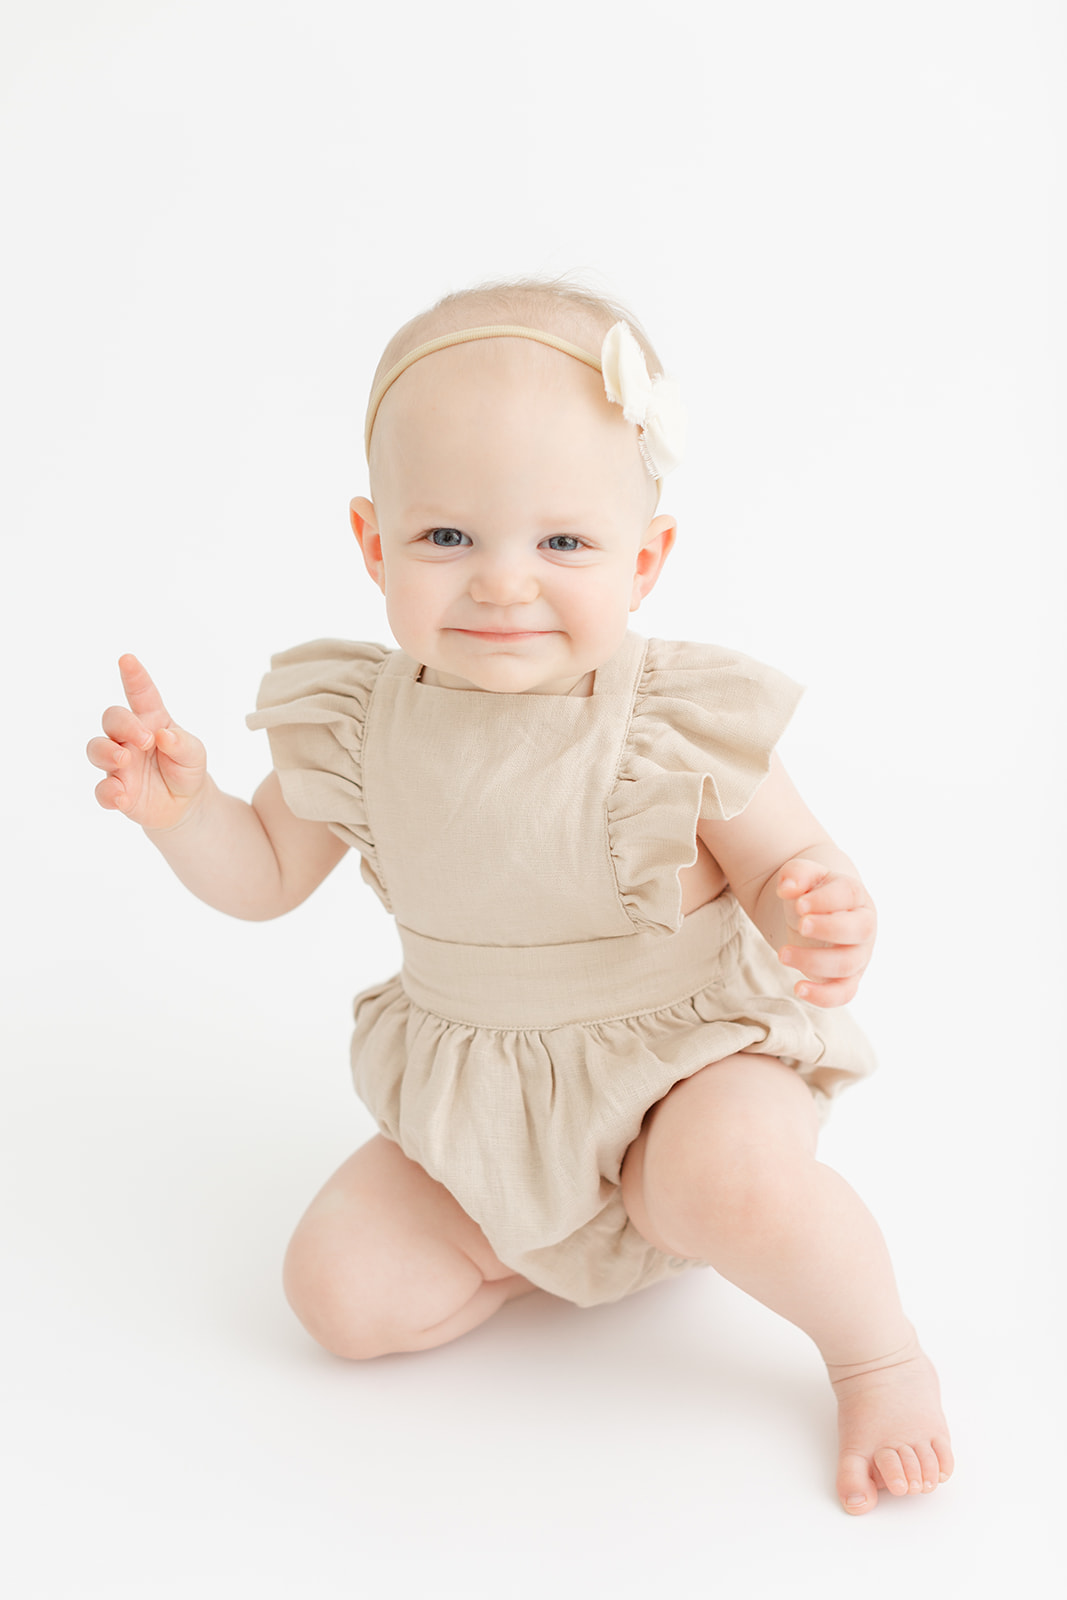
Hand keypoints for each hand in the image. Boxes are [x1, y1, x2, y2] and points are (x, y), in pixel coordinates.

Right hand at [88, 655, 207, 830]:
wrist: (185, 803)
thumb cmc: (186, 767)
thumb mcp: (194, 753)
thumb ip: (182, 743)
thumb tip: (164, 736)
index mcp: (151, 720)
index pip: (140, 694)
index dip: (133, 676)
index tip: (127, 659)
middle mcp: (129, 738)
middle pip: (112, 718)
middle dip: (124, 724)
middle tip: (145, 740)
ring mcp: (119, 764)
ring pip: (96, 748)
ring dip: (107, 752)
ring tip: (124, 760)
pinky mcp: (116, 790)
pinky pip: (102, 790)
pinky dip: (108, 792)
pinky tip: (121, 796)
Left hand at [775, 857, 875, 1007]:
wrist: (813, 913)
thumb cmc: (810, 892)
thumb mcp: (802, 875)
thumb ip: (796, 874)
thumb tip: (788, 888)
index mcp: (855, 896)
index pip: (848, 895)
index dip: (825, 901)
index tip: (799, 904)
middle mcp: (863, 926)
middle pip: (858, 930)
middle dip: (828, 929)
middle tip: (799, 925)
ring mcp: (858, 955)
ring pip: (846, 964)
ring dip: (814, 960)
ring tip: (782, 954)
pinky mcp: (847, 979)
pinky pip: (843, 994)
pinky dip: (823, 996)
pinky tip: (798, 988)